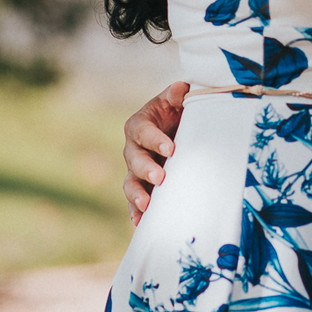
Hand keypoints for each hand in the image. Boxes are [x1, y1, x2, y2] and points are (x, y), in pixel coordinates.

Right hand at [122, 82, 187, 224]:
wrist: (182, 130)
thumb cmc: (180, 112)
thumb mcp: (179, 101)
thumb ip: (179, 94)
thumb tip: (181, 88)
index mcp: (140, 124)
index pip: (142, 131)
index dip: (154, 139)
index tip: (171, 148)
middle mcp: (134, 148)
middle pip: (134, 159)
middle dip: (146, 169)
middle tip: (161, 177)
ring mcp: (136, 170)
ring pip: (130, 182)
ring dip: (137, 194)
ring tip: (147, 205)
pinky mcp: (144, 186)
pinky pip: (135, 200)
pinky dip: (136, 211)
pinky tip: (141, 223)